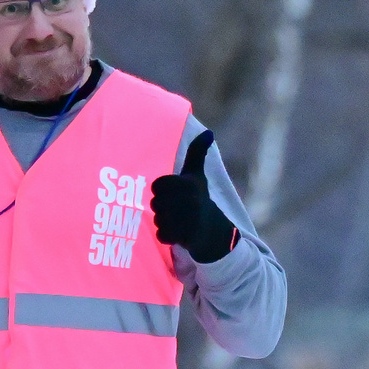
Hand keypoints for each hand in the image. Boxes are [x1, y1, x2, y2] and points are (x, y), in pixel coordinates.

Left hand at [150, 131, 237, 263]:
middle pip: (155, 203)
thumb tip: (208, 132)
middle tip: (175, 209)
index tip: (172, 193)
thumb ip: (197, 152)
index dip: (161, 191)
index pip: (156, 186)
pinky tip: (177, 232)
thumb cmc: (198, 197)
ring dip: (163, 222)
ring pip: (157, 219)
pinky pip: (162, 235)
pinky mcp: (186, 236)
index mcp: (188, 183)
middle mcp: (190, 199)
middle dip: (161, 208)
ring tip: (177, 220)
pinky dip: (166, 235)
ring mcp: (188, 219)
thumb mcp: (196, 174)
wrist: (213, 229)